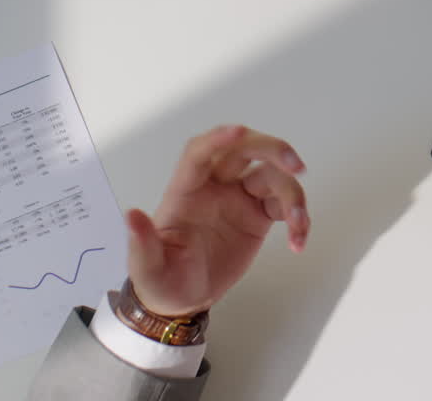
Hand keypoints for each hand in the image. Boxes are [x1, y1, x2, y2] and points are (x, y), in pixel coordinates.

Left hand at [125, 125, 309, 315]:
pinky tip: (299, 240)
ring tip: (299, 224)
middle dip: (271, 149)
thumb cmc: (161, 280)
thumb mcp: (148, 268)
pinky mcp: (258, 216)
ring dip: (292, 194)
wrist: (184, 300)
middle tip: (294, 164)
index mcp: (185, 191)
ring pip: (272, 176)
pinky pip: (283, 205)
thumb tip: (132, 216)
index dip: (218, 140)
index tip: (239, 131)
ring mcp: (239, 198)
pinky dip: (297, 219)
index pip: (200, 154)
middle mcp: (214, 187)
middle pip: (244, 150)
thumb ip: (142, 243)